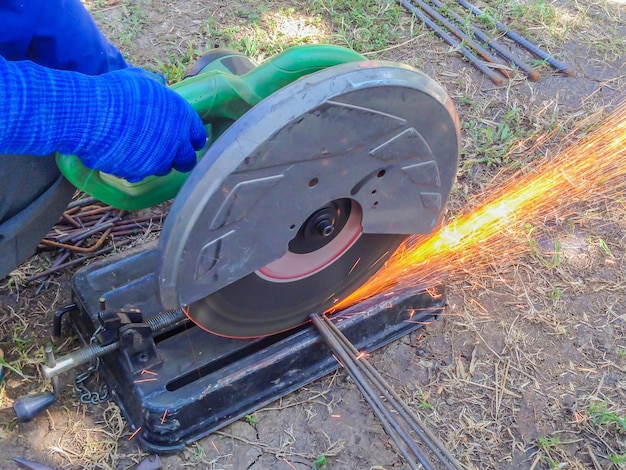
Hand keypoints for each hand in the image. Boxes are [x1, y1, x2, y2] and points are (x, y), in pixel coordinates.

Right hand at [0, 58, 206, 181]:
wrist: (92, 115)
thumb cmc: (118, 92)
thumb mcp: (140, 79)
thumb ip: (155, 83)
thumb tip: (160, 80)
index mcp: (182, 119)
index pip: (198, 136)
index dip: (192, 139)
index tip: (187, 140)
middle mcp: (175, 144)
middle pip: (187, 160)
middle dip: (180, 158)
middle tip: (169, 153)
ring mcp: (158, 161)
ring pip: (163, 169)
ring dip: (156, 162)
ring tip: (141, 151)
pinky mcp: (139, 173)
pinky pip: (140, 173)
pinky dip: (135, 167)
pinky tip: (124, 155)